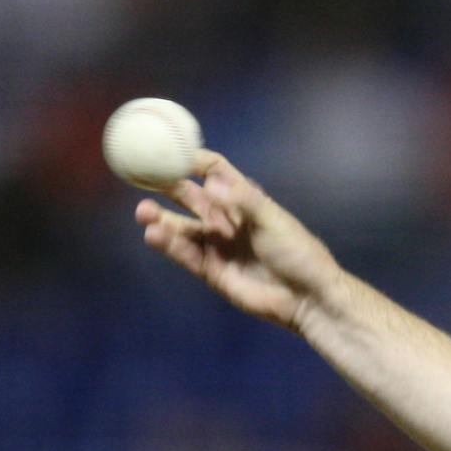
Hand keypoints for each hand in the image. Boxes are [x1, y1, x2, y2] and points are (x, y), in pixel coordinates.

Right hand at [134, 151, 343, 330]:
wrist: (308, 298)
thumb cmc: (299, 254)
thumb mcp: (274, 220)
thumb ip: (243, 200)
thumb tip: (211, 181)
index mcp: (244, 201)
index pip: (213, 171)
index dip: (193, 160)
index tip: (170, 151)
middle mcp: (226, 219)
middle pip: (189, 196)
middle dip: (166, 184)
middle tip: (142, 176)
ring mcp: (217, 245)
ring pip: (180, 227)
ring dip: (159, 218)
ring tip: (143, 212)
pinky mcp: (212, 270)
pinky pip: (184, 254)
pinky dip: (168, 244)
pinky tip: (153, 234)